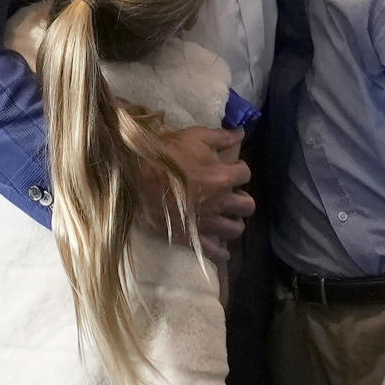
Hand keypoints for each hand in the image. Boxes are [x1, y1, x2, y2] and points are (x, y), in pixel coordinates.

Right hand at [143, 126, 253, 263]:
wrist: (136, 177)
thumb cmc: (167, 154)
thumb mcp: (196, 136)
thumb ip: (222, 136)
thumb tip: (242, 132)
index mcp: (224, 177)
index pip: (246, 174)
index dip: (239, 170)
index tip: (231, 169)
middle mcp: (220, 202)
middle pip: (248, 206)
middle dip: (242, 199)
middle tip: (231, 195)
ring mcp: (207, 222)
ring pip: (235, 229)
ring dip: (233, 222)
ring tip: (226, 217)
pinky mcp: (192, 236)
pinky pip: (213, 251)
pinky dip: (220, 253)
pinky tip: (222, 251)